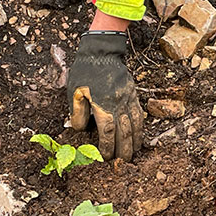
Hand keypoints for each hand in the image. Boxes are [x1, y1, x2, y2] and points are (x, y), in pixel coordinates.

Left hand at [66, 32, 143, 160]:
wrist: (102, 52)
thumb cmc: (84, 71)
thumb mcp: (74, 91)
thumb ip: (77, 112)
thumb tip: (81, 130)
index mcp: (102, 104)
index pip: (107, 132)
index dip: (107, 146)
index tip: (105, 157)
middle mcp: (118, 104)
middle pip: (124, 132)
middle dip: (123, 150)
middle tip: (122, 163)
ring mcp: (129, 99)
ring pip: (135, 125)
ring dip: (134, 142)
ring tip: (133, 154)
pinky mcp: (134, 95)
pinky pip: (140, 115)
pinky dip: (140, 129)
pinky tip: (138, 137)